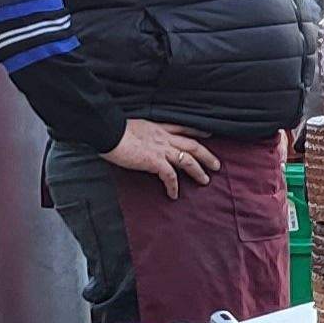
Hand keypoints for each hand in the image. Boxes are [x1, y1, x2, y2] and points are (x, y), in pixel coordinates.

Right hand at [104, 119, 219, 198]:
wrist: (107, 131)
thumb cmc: (112, 130)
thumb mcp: (131, 127)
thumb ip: (140, 134)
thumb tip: (138, 141)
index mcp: (157, 128)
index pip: (181, 128)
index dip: (196, 132)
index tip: (208, 135)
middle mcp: (163, 137)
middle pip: (192, 145)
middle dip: (206, 155)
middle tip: (217, 165)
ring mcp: (160, 149)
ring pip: (187, 160)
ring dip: (198, 171)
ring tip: (205, 181)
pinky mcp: (155, 161)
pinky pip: (170, 176)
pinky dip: (174, 186)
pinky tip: (174, 194)